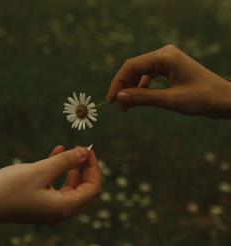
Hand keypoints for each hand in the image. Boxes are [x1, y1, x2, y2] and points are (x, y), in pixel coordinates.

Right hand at [0, 146, 100, 224]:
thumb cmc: (10, 188)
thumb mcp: (41, 170)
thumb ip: (66, 161)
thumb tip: (86, 152)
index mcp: (65, 207)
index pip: (93, 188)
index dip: (94, 167)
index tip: (88, 150)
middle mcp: (61, 212)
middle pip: (86, 190)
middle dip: (86, 169)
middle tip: (82, 151)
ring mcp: (52, 210)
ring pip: (73, 188)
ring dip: (74, 169)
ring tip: (71, 151)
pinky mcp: (43, 205)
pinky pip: (58, 187)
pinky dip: (60, 172)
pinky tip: (57, 153)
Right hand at [107, 45, 230, 117]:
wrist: (223, 100)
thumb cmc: (202, 98)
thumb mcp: (170, 100)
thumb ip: (143, 98)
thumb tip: (118, 98)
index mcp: (165, 56)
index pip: (132, 66)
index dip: (118, 82)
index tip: (111, 100)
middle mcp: (164, 54)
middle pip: (134, 68)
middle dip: (124, 86)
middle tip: (119, 106)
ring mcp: (167, 61)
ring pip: (140, 72)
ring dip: (132, 88)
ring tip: (127, 106)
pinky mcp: (169, 68)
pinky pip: (149, 76)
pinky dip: (141, 88)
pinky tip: (138, 99)